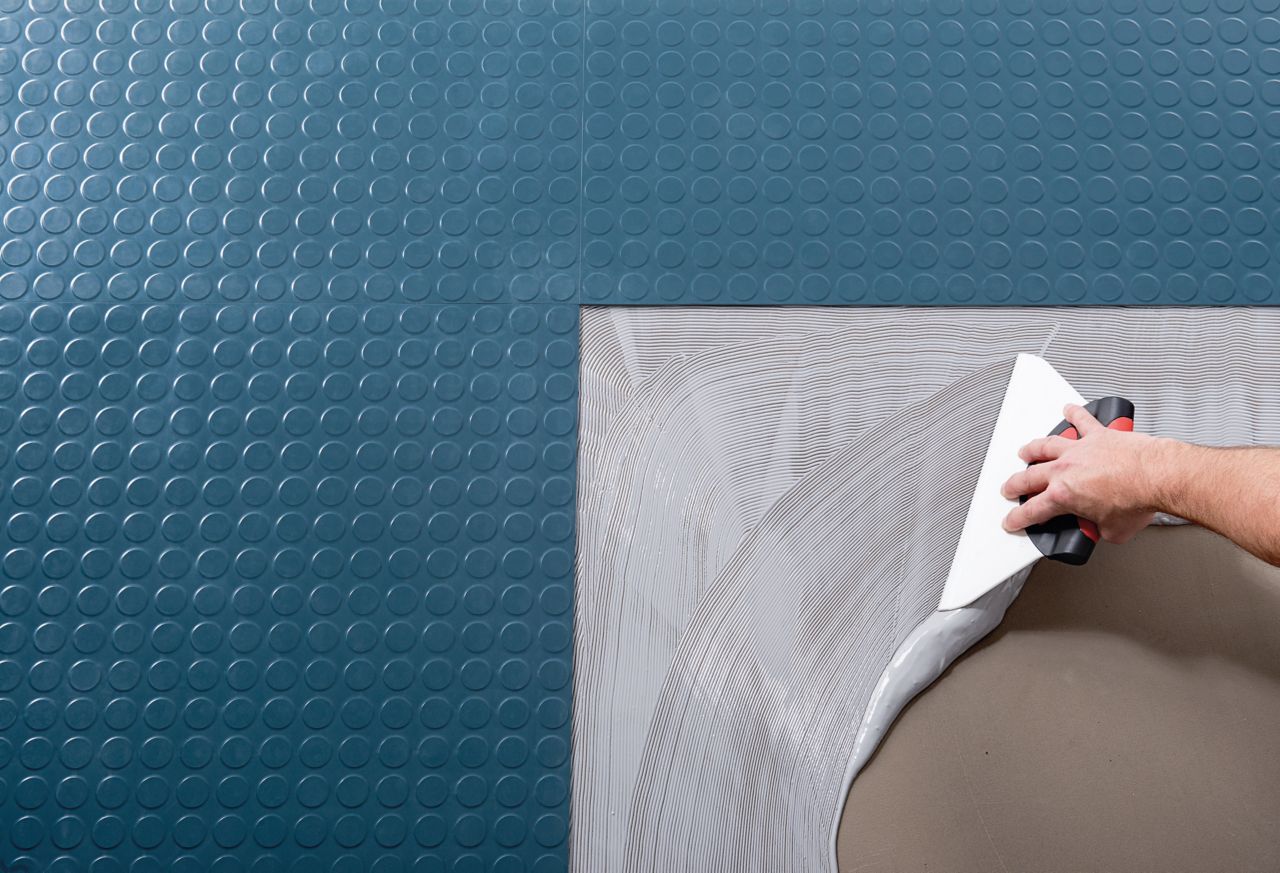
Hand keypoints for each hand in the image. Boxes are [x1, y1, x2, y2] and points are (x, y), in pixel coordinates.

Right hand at [1001, 403, 1158, 543]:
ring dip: (1033, 449)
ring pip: (1046, 446)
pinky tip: (1069, 410)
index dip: (1018, 519)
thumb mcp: (1113, 530)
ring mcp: (1080, 450)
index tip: (1012, 521)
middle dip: (1015, 485)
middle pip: (1029, 477)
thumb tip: (1103, 528)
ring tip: (1026, 451)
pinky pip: (1082, 420)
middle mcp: (1065, 469)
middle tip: (1009, 488)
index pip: (1032, 511)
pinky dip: (1074, 414)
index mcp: (1064, 495)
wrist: (1158, 475)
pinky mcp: (1099, 435)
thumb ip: (1100, 529)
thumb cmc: (1138, 499)